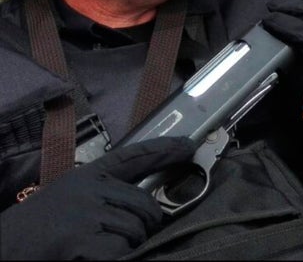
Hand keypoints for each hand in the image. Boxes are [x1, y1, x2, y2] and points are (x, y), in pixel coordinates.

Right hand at [0, 137, 195, 259]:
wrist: (2, 249)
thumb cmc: (34, 231)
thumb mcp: (67, 199)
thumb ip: (101, 195)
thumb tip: (143, 202)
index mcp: (84, 177)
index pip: (133, 156)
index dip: (164, 150)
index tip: (189, 146)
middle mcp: (89, 189)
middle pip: (145, 205)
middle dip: (142, 225)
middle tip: (115, 237)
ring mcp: (85, 213)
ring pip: (137, 231)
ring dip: (125, 246)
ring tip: (95, 248)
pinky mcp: (81, 240)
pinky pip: (122, 251)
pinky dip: (114, 258)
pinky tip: (88, 257)